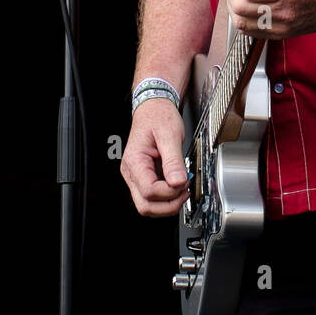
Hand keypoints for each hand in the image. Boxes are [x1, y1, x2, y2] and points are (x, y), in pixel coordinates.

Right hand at [120, 98, 188, 216]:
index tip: (184, 182)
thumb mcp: (170, 134)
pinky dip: (166, 198)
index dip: (169, 192)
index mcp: (134, 161)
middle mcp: (131, 172)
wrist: (154, 108)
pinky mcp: (143, 177)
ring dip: (167, 205)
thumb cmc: (159, 117)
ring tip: (182, 190)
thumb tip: (178, 182)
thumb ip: (174, 160)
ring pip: (147, 206)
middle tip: (185, 192)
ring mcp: (135, 177)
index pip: (149, 191)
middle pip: (145, 206)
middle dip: (168, 205)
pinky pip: (152, 197)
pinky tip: (177, 188)